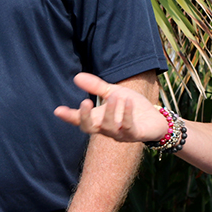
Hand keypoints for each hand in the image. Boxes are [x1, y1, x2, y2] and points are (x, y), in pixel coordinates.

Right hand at [54, 72, 168, 143]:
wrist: (153, 117)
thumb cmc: (130, 106)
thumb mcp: (113, 93)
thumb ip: (96, 87)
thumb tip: (76, 76)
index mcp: (99, 119)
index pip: (80, 120)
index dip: (69, 116)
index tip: (58, 110)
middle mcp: (106, 129)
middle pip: (90, 128)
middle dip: (85, 117)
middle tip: (85, 101)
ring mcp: (120, 134)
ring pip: (109, 128)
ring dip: (111, 112)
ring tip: (115, 96)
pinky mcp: (135, 135)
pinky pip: (128, 127)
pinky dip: (127, 114)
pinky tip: (127, 101)